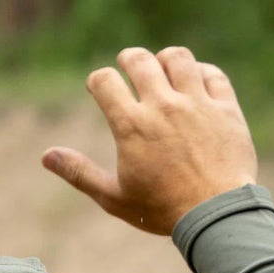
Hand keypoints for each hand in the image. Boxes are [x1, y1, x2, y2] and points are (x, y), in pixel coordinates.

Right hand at [41, 46, 257, 235]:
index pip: (104, 80)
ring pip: (178, 58)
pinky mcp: (226, 109)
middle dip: (128, 59)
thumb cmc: (162, 209)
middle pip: (140, 60)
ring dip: (164, 59)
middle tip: (127, 65)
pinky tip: (194, 82)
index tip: (100, 89)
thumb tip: (46, 156)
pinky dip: (200, 72)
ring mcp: (197, 104)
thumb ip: (79, 173)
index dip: (97, 81)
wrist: (218, 215)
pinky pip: (212, 74)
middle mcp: (163, 106)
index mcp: (131, 125)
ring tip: (162, 69)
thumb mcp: (113, 197)